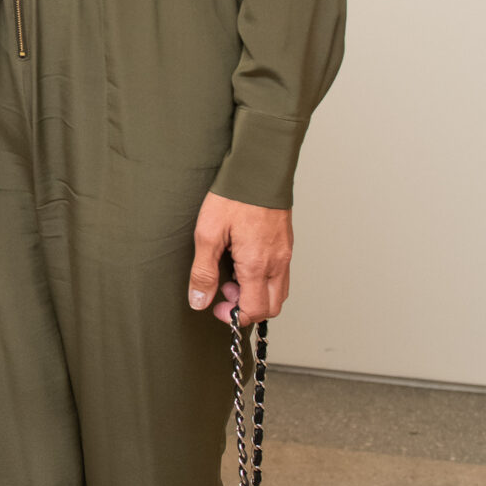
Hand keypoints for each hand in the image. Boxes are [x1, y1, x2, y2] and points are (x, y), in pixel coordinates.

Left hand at [188, 192, 292, 327]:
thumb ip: (203, 272)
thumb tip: (199, 301)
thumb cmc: (233, 197)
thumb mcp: (207, 234)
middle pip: (272, 307)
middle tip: (225, 290)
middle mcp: (277, 263)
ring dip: (257, 294)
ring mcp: (285, 254)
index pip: (255, 310)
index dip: (234, 316)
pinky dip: (264, 279)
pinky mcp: (286, 244)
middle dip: (248, 308)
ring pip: (279, 292)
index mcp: (257, 265)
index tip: (217, 306)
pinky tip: (244, 261)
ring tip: (233, 273)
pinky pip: (281, 275)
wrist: (259, 169)